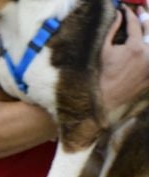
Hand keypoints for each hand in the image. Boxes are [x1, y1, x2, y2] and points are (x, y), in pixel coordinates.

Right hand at [100, 7, 148, 122]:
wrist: (109, 97)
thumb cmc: (103, 74)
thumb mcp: (104, 51)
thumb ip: (112, 30)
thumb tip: (118, 15)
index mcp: (134, 47)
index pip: (135, 23)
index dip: (130, 14)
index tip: (126, 9)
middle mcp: (148, 52)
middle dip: (145, 15)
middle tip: (141, 9)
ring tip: (145, 24)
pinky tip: (146, 40)